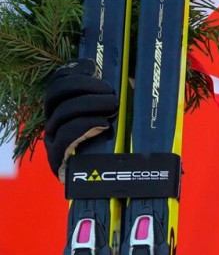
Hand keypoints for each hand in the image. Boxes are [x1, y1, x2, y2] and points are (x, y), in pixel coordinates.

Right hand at [43, 59, 119, 181]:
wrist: (111, 188)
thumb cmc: (118, 149)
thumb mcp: (120, 120)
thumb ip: (118, 100)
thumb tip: (130, 79)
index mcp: (64, 110)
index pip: (58, 83)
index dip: (72, 71)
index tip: (93, 66)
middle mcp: (53, 123)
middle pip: (56, 93)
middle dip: (84, 85)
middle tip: (111, 91)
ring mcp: (53, 141)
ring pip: (61, 112)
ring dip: (89, 103)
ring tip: (113, 106)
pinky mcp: (59, 160)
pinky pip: (64, 136)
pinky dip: (83, 125)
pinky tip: (102, 124)